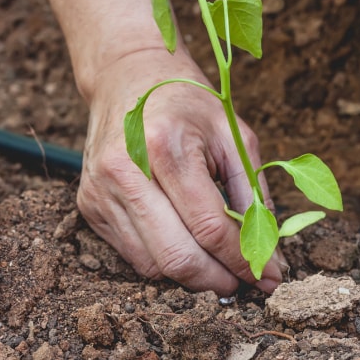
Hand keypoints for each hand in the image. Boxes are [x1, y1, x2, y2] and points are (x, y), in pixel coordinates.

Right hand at [77, 49, 285, 294]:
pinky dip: (166, 263)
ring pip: (153, 265)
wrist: (127, 77)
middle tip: (245, 283)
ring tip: (221, 269)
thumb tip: (271, 254)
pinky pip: (133, 257)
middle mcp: (125, 171)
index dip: (243, 260)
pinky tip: (188, 248)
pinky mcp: (88, 205)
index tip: (271, 277)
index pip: (209, 226)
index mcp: (166, 147)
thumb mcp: (233, 136)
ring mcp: (100, 191)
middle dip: (219, 280)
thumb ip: (253, 195)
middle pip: (177, 256)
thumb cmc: (188, 104)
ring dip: (194, 278)